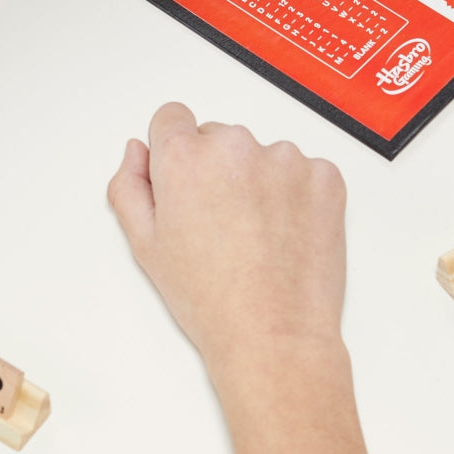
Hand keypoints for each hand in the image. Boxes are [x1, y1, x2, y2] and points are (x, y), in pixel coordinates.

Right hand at [107, 103, 346, 368]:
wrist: (275, 335)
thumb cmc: (211, 297)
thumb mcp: (145, 245)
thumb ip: (129, 185)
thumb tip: (138, 152)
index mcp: (183, 156)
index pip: (171, 117)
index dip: (173, 152)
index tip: (184, 182)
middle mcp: (234, 145)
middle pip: (217, 137)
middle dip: (215, 169)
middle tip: (219, 224)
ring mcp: (284, 158)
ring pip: (261, 155)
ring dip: (257, 180)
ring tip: (255, 236)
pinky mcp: (324, 175)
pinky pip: (302, 171)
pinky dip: (296, 194)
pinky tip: (284, 234)